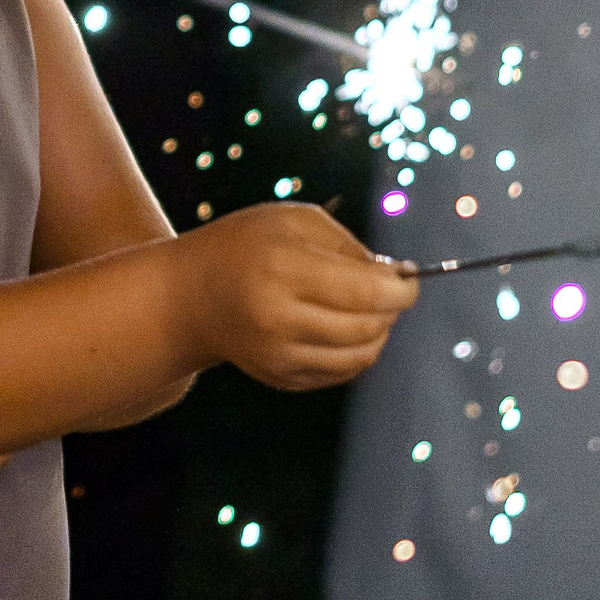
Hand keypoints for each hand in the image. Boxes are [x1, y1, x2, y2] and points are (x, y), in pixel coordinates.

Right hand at [189, 203, 420, 390]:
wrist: (190, 295)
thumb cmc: (248, 246)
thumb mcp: (295, 222)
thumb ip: (350, 246)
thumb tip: (398, 276)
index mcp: (284, 269)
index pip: (368, 292)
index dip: (402, 290)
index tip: (408, 281)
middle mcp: (278, 318)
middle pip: (368, 327)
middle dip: (392, 310)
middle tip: (390, 292)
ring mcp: (277, 354)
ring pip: (360, 356)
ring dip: (379, 333)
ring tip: (369, 310)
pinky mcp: (279, 378)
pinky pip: (341, 373)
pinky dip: (356, 352)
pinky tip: (345, 329)